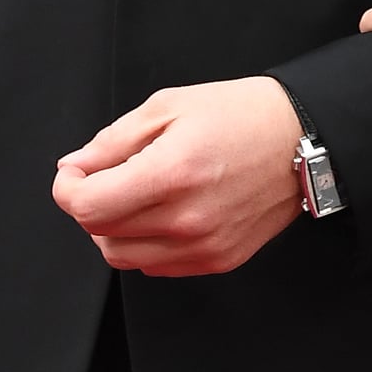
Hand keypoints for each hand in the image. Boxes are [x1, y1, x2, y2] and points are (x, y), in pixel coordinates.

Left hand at [53, 75, 302, 276]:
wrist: (303, 139)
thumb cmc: (241, 115)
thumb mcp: (169, 106)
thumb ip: (113, 141)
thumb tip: (75, 167)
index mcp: (171, 173)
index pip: (86, 206)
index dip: (67, 188)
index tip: (74, 173)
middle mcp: (187, 219)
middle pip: (99, 233)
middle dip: (91, 202)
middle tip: (107, 176)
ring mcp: (204, 246)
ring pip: (122, 256)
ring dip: (114, 228)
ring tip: (136, 196)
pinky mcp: (218, 260)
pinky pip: (156, 265)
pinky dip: (145, 243)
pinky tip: (162, 213)